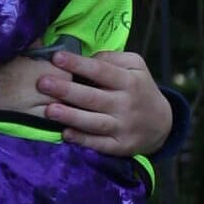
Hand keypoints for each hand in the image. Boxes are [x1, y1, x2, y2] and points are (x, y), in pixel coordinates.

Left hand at [38, 50, 173, 156]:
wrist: (161, 123)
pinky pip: (100, 144)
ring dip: (71, 117)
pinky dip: (83, 140)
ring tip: (49, 110)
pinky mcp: (120, 146)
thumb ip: (112, 58)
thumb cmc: (138, 88)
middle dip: (67, 90)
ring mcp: (123, 126)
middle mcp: (126, 104)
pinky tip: (65, 134)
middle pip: (94, 97)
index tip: (56, 57)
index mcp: (129, 81)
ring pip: (95, 122)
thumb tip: (85, 58)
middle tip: (42, 83)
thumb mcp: (135, 66)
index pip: (101, 71)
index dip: (79, 64)